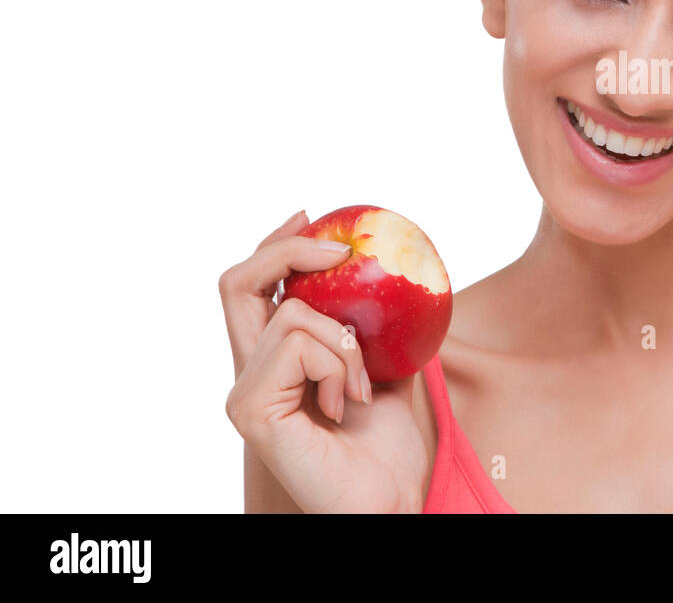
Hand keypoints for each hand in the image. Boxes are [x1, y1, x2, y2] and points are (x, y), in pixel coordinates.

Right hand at [219, 211, 429, 512]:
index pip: (253, 287)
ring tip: (361, 385)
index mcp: (275, 361)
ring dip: (344, 340)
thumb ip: (376, 325)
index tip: (313, 216)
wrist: (391, 498)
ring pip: (289, 314)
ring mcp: (243, 392)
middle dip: (285, 249)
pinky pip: (298, 345)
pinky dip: (336, 363)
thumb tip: (397, 268)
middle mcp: (249, 373)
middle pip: (235, 282)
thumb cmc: (390, 446)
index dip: (276, 243)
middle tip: (335, 249)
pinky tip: (346, 403)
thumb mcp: (389, 366)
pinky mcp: (248, 408)